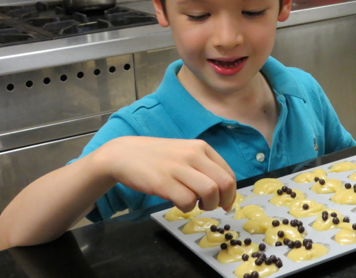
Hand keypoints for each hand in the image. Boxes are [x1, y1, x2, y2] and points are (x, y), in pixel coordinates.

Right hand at [99, 137, 236, 211]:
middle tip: (211, 206)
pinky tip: (179, 203)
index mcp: (202, 147)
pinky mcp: (163, 182)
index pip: (228, 173)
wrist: (124, 154)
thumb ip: (204, 167)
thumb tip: (224, 191)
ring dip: (207, 205)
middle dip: (223, 201)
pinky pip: (187, 201)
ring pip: (209, 191)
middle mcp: (193, 154)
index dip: (231, 194)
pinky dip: (187, 208)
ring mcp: (178, 167)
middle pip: (224, 183)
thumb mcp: (185, 153)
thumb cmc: (158, 157)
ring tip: (195, 204)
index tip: (225, 204)